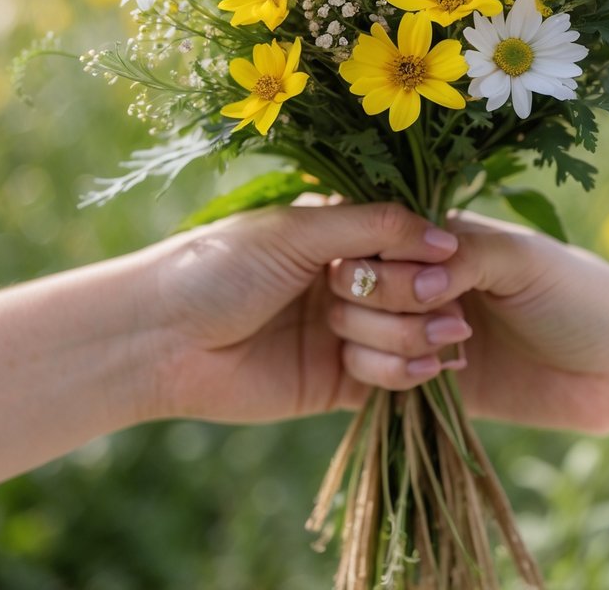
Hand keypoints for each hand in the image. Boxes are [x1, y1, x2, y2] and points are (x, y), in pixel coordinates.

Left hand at [143, 202, 463, 424]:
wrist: (160, 341)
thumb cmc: (221, 267)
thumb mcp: (298, 233)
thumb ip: (374, 228)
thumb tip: (448, 239)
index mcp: (338, 232)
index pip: (409, 237)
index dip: (429, 251)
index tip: (443, 260)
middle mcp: (348, 277)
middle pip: (418, 287)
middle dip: (421, 296)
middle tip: (410, 298)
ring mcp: (345, 328)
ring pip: (413, 332)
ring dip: (411, 333)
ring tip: (402, 334)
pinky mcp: (338, 381)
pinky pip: (392, 377)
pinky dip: (407, 372)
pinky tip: (420, 366)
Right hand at [327, 210, 608, 432]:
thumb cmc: (578, 294)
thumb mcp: (524, 260)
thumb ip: (467, 257)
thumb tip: (416, 281)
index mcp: (434, 233)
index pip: (369, 231)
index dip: (379, 253)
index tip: (423, 273)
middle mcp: (413, 276)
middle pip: (349, 280)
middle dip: (382, 297)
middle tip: (441, 308)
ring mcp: (412, 327)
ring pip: (350, 328)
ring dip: (389, 337)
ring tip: (455, 340)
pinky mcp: (419, 377)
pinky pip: (369, 374)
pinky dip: (391, 374)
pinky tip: (442, 370)